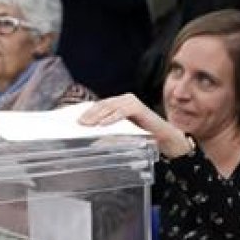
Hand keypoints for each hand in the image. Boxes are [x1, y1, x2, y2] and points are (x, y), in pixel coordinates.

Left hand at [79, 94, 193, 157]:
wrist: (164, 138)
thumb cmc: (143, 136)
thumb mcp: (122, 134)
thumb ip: (109, 133)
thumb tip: (92, 139)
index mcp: (118, 104)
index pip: (98, 106)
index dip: (86, 112)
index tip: (74, 120)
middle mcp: (123, 100)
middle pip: (102, 105)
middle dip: (89, 115)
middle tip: (78, 123)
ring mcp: (130, 102)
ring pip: (110, 107)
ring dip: (97, 116)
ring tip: (87, 124)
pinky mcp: (137, 107)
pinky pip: (122, 112)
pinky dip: (111, 118)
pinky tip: (103, 125)